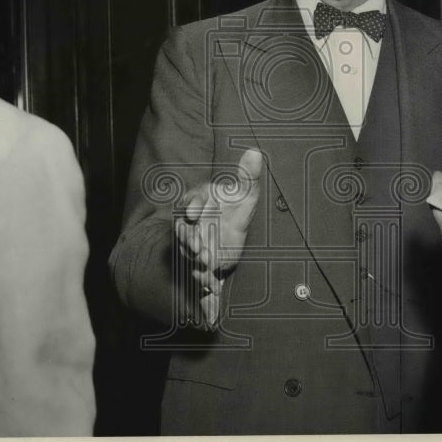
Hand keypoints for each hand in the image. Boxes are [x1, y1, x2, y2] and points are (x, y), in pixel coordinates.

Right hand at [174, 149, 262, 323]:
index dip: (193, 207)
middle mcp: (191, 225)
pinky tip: (211, 289)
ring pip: (189, 253)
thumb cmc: (235, 210)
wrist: (230, 236)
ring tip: (207, 265)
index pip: (191, 203)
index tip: (195, 212)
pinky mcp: (199, 264)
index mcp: (199, 204)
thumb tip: (255, 151)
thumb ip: (247, 176)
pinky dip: (203, 283)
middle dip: (193, 241)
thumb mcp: (244, 195)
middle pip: (187, 232)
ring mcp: (193, 245)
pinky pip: (197, 274)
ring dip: (196, 261)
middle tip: (202, 249)